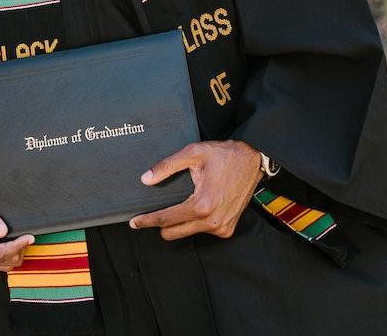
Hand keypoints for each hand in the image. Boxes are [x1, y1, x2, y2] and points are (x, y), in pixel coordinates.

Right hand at [0, 163, 35, 271]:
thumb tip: (2, 232)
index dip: (17, 247)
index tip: (29, 236)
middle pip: (2, 263)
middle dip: (19, 252)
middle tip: (29, 236)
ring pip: (0, 266)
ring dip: (14, 256)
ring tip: (22, 239)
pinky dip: (7, 257)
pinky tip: (12, 243)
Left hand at [128, 140, 262, 240]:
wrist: (253, 161)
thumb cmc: (223, 155)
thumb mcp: (192, 153)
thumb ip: (166, 167)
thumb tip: (145, 179)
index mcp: (201, 205)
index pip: (166, 219)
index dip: (147, 221)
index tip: (133, 222)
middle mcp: (212, 221)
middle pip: (173, 233)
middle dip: (160, 225)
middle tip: (151, 214)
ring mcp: (221, 228)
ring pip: (187, 232)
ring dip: (179, 223)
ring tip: (181, 204)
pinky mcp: (227, 229)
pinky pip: (202, 231)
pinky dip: (195, 222)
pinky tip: (197, 207)